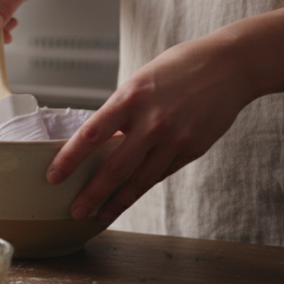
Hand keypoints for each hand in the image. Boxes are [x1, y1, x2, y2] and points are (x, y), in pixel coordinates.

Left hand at [47, 33, 256, 222]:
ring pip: (140, 180)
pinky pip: (161, 174)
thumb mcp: (139, 83)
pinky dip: (141, 188)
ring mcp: (175, 139)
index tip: (53, 176)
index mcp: (130, 98)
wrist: (229, 66)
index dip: (70, 159)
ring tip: (99, 217)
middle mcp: (152, 122)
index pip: (92, 134)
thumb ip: (120, 113)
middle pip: (115, 168)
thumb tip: (99, 143)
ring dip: (117, 202)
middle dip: (92, 194)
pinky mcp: (193, 149)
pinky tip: (127, 199)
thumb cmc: (176, 69)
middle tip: (74, 211)